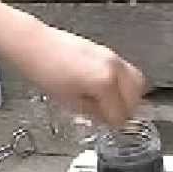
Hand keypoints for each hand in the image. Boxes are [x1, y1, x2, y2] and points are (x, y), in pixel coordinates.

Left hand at [6, 22, 145, 126]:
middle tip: (113, 116)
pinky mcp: (108, 51)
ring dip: (129, 95)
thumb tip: (107, 118)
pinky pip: (127, 70)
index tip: (109, 126)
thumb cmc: (46, 70)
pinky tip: (107, 89)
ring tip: (113, 103)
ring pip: (137, 81)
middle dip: (127, 109)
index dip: (114, 124)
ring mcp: (113, 57)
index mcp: (105, 83)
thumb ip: (94, 113)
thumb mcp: (70, 102)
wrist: (35, 45)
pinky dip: (123, 83)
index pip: (121, 113)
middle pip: (137, 96)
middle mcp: (114, 68)